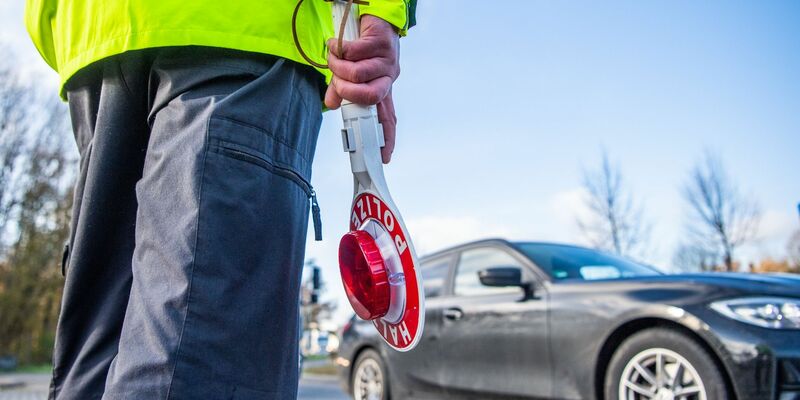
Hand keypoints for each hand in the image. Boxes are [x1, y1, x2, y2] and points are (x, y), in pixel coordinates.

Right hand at [325, 15, 399, 163]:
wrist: (373, 17)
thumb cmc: (362, 47)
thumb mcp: (351, 73)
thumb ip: (341, 91)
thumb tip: (330, 105)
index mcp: (382, 89)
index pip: (388, 119)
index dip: (387, 139)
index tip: (384, 158)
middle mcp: (388, 78)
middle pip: (371, 97)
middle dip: (348, 92)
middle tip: (337, 83)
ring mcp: (386, 61)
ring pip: (358, 73)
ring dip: (339, 67)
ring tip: (335, 58)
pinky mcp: (380, 43)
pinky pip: (354, 52)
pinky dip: (339, 48)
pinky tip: (336, 45)